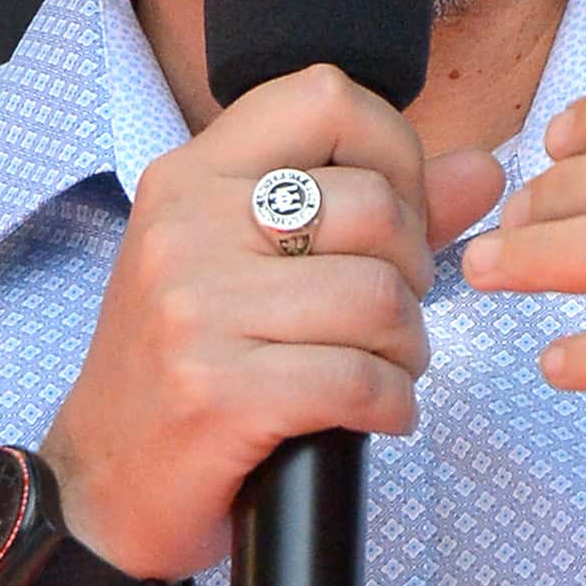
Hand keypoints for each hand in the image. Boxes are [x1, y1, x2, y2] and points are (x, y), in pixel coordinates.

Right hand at [47, 64, 502, 577]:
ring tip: (383, 371)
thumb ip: (374, 211)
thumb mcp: (254, 267)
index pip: (327, 98)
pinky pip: (359, 381)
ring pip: (380, 299)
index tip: (394, 218)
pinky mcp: (217, 393)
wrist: (102, 486)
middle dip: (413, 272)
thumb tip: (483, 169)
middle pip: (375, 208)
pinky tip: (375, 416)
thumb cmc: (188, 368)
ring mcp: (196, 310)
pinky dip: (392, 406)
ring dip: (409, 350)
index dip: (394, 152)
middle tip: (388, 318)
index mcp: (191, 177)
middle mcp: (186, 228)